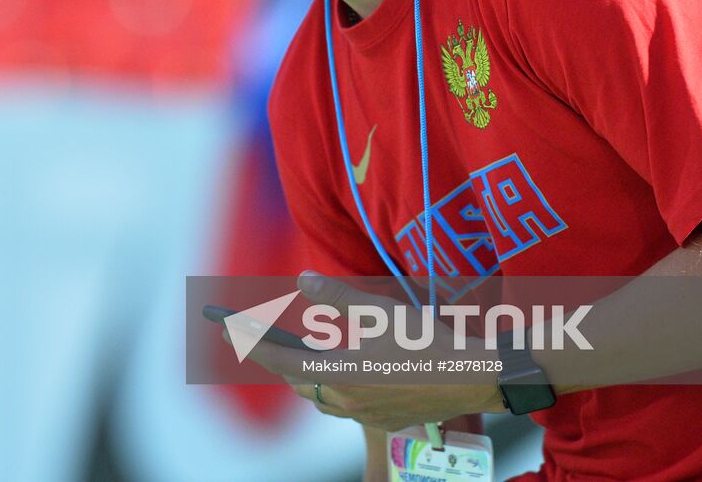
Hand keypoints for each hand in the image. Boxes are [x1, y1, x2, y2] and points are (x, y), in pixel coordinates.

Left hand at [221, 271, 506, 431]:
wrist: (476, 378)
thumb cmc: (428, 341)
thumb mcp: (380, 310)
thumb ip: (337, 294)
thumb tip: (302, 280)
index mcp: (338, 376)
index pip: (280, 358)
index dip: (250, 341)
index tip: (225, 328)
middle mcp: (346, 401)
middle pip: (297, 380)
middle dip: (273, 357)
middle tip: (249, 335)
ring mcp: (367, 415)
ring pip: (320, 396)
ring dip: (303, 374)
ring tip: (292, 348)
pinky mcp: (387, 420)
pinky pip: (345, 404)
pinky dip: (332, 385)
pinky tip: (341, 367)